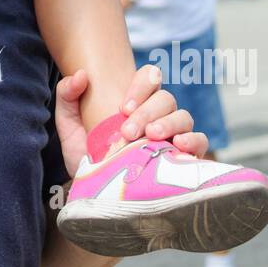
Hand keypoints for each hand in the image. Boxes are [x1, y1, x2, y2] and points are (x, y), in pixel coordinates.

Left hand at [54, 64, 207, 178]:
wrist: (93, 191)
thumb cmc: (85, 153)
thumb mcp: (69, 124)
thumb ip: (67, 95)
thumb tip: (80, 74)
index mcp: (135, 101)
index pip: (149, 78)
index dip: (141, 85)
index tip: (123, 107)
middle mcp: (157, 114)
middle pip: (165, 99)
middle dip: (147, 111)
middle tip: (128, 131)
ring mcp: (173, 134)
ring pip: (183, 116)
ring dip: (169, 123)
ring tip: (152, 135)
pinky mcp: (184, 156)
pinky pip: (200, 141)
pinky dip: (194, 139)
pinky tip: (179, 145)